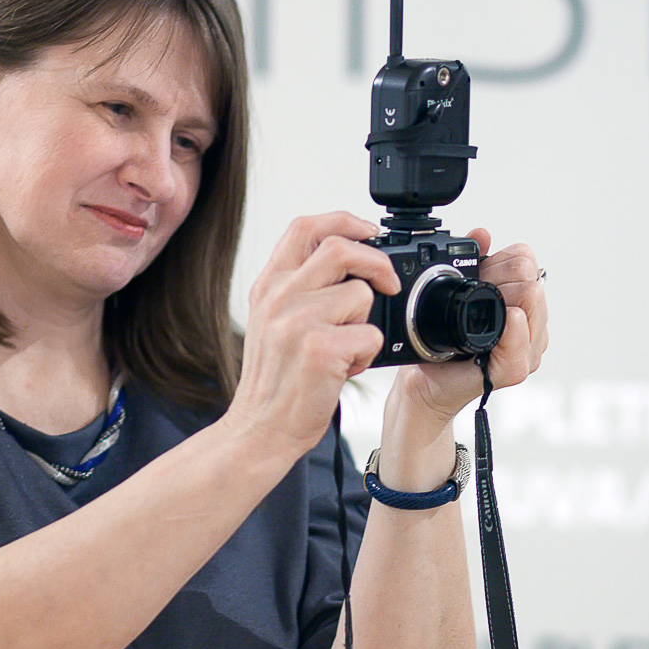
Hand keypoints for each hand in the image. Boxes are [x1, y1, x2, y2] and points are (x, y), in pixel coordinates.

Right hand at [225, 212, 401, 457]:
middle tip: (388, 284)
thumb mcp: (272, 321)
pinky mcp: (320, 349)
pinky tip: (347, 367)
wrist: (260, 428)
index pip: (305, 227)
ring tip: (347, 347)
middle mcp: (279, 298)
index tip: (369, 232)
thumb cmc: (274, 379)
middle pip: (340, 248)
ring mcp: (298, 322)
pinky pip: (369, 334)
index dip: (344, 220)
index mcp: (269, 285)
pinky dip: (368, 354)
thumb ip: (299, 287)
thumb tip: (350, 259)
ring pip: (361, 295)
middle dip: (376, 263)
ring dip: (366, 323)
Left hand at [391, 228, 548, 427]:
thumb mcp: (457, 292)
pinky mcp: (516, 369)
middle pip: (531, 279)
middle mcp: (532, 323)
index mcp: (521, 300)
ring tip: (476, 317)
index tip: (481, 276)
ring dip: (502, 301)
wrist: (425, 378)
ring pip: (531, 303)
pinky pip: (521, 341)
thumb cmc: (443, 340)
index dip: (500, 263)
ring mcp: (529, 347)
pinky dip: (513, 330)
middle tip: (475, 297)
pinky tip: (505, 324)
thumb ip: (474, 261)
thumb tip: (482, 234)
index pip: (527, 261)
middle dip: (500, 280)